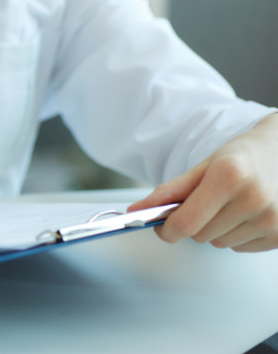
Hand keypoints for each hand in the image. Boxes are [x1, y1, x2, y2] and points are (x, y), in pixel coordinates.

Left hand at [129, 114, 277, 251]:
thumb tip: (139, 210)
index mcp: (230, 176)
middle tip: (208, 202)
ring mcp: (272, 219)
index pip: (186, 223)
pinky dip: (237, 235)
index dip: (167, 230)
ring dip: (217, 230)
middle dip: (195, 223)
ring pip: (219, 244)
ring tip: (232, 205)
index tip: (162, 227)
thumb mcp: (205, 166)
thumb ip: (171, 190)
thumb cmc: (244, 157)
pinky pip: (240, 248)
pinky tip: (248, 214)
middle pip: (200, 235)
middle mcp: (254, 199)